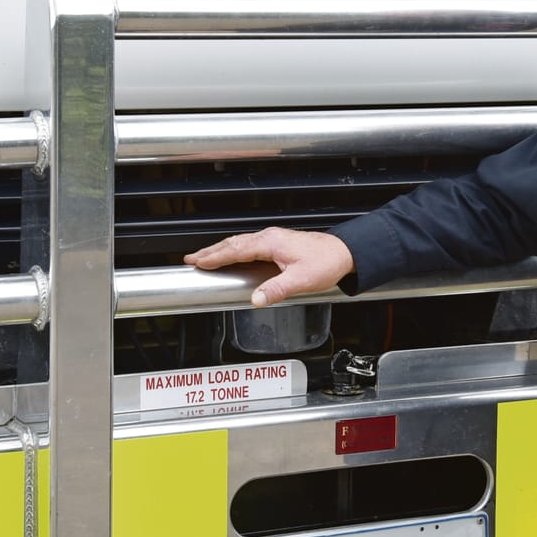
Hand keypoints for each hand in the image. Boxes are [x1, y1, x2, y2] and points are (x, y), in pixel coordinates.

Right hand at [184, 228, 354, 307]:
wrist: (344, 252)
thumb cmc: (326, 262)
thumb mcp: (301, 280)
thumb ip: (276, 290)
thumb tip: (256, 299)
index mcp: (272, 243)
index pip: (236, 249)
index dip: (215, 256)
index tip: (198, 261)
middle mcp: (270, 237)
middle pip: (234, 243)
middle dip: (211, 251)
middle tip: (192, 259)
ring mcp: (274, 239)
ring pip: (240, 242)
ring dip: (221, 249)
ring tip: (205, 257)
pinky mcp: (278, 243)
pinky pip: (249, 245)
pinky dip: (234, 250)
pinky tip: (232, 256)